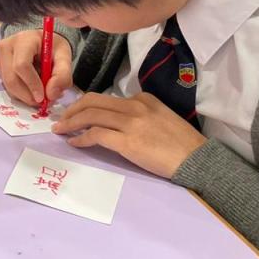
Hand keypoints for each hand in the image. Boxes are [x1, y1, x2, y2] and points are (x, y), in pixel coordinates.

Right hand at [0, 28, 73, 106]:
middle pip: (11, 78)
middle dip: (26, 95)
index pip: (21, 65)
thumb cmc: (52, 47)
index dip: (32, 84)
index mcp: (24, 40)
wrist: (41, 41)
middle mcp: (6, 47)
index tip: (43, 98)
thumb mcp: (65, 56)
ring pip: (7, 85)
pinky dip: (20, 93)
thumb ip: (62, 75)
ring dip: (24, 95)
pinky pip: (7, 86)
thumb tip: (51, 95)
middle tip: (41, 102)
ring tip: (40, 92)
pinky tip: (31, 88)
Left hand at [53, 92, 207, 177]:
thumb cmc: (181, 144)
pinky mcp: (127, 141)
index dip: (84, 105)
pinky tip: (74, 143)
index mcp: (142, 99)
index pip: (105, 98)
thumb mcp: (160, 117)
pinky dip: (80, 138)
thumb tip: (114, 121)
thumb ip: (139, 114)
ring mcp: (130, 123)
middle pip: (92, 102)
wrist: (198, 160)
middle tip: (61, 119)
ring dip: (70, 123)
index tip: (74, 113)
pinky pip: (95, 135)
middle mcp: (135, 106)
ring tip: (60, 130)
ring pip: (90, 115)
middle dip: (71, 110)